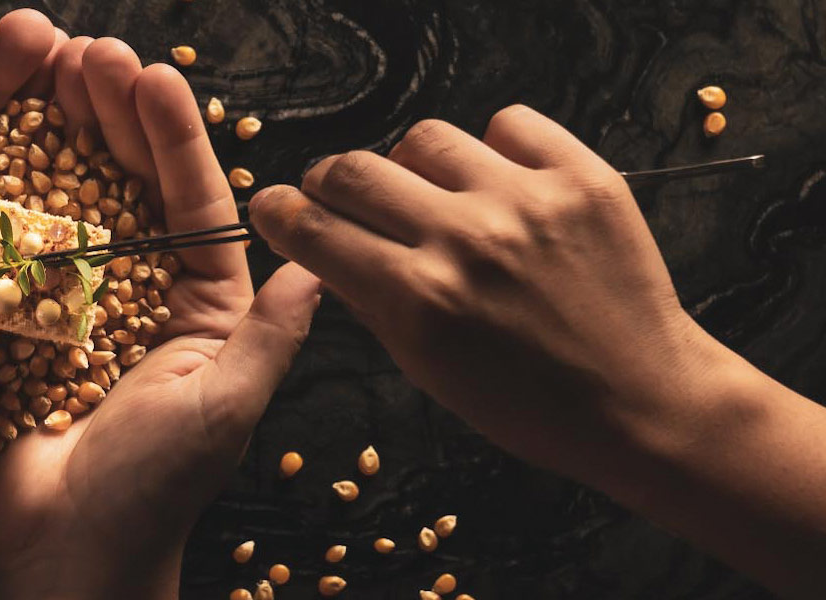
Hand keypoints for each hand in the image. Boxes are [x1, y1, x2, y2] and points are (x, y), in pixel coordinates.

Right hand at [0, 38, 319, 599]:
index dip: (174, 139)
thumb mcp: (224, 408)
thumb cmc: (152, 491)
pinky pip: (19, 247)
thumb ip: (269, 335)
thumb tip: (316, 265)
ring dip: (65, 136)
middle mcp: (145, 296)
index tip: (153, 76)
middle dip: (116, 118)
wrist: (67, 550)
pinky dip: (9, 192)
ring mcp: (80, 305)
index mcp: (203, 309)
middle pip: (133, 189)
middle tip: (91, 53)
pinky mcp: (23, 321)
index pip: (194, 206)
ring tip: (50, 71)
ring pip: (76, 202)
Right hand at [251, 105, 825, 598]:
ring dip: (411, 164)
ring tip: (430, 193)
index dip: (278, 212)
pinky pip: (509, 122)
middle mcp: (465, 240)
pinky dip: (492, 146)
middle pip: (355, 170)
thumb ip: (371, 303)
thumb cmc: (528, 405)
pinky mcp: (581, 177)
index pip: (315, 229)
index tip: (273, 207)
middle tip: (338, 195)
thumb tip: (327, 253)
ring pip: (425, 136)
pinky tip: (496, 181)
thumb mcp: (428, 371)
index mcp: (418, 299)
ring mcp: (526, 201)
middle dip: (330, 181)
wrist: (641, 401)